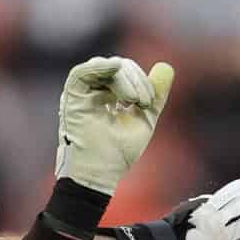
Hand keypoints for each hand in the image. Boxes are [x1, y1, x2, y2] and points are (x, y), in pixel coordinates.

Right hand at [55, 55, 172, 196]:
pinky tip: (118, 73)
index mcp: (109, 95)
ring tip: (134, 101)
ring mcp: (82, 92)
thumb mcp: (144, 119)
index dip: (142, 82)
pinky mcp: (72, 94)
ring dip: (126, 79)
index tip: (148, 103)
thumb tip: (167, 66)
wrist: (100, 173)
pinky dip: (104, 68)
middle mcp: (93, 91)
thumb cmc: (118, 153)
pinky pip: (85, 70)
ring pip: (107, 67)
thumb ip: (155, 95)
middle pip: (119, 68)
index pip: (127, 74)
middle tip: (144, 103)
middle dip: (137, 80)